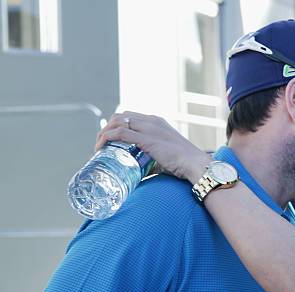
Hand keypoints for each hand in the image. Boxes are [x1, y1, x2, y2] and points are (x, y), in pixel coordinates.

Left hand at [95, 111, 212, 182]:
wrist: (195, 164)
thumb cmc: (184, 164)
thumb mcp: (164, 156)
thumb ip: (151, 160)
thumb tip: (138, 172)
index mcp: (157, 121)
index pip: (129, 116)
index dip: (115, 126)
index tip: (109, 141)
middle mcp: (151, 120)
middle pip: (120, 116)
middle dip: (106, 128)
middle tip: (101, 145)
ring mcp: (149, 128)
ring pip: (117, 122)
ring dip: (103, 133)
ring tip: (98, 147)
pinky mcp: (146, 139)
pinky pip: (120, 133)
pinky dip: (107, 138)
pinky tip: (101, 148)